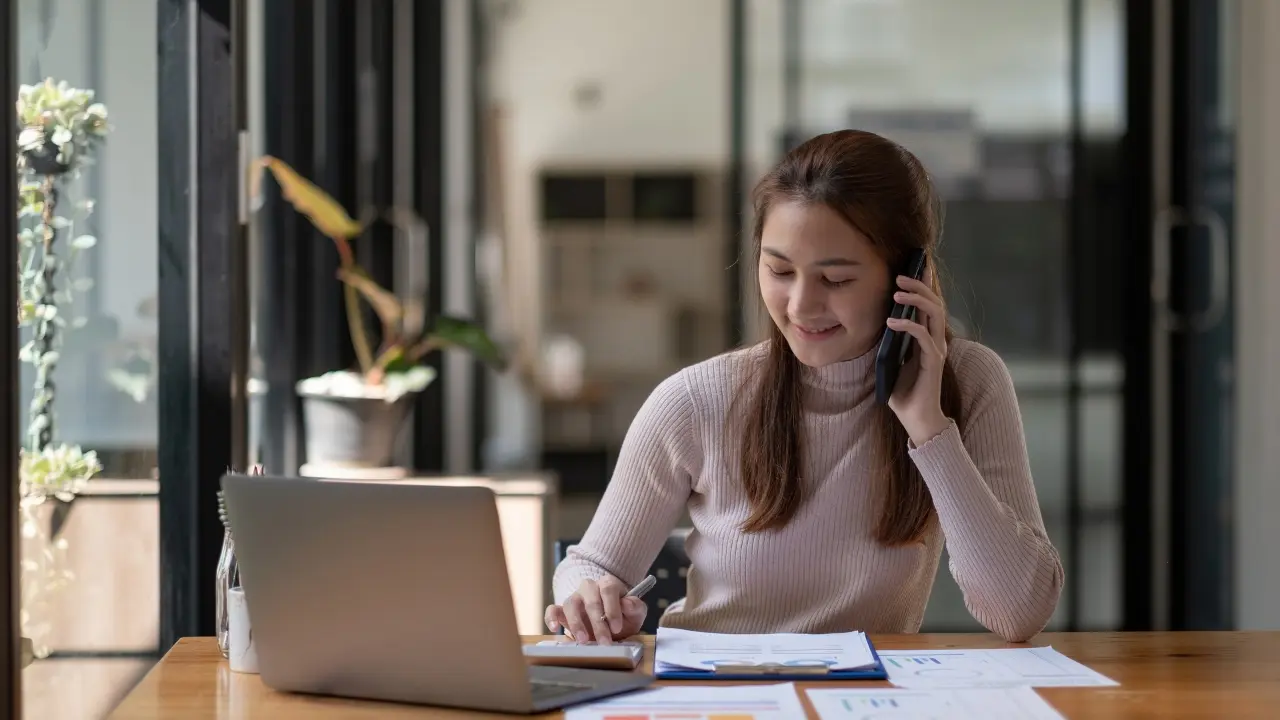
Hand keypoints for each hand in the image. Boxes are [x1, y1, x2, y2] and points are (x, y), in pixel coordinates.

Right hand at [544, 576, 646, 643]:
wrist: (611, 623)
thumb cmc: (624, 615)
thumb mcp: (636, 613)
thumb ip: (635, 607)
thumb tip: (627, 603)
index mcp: (608, 584)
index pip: (608, 589)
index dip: (612, 608)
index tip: (617, 627)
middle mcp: (589, 588)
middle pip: (590, 599)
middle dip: (598, 622)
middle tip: (604, 641)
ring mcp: (575, 598)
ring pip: (571, 603)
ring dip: (576, 623)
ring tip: (583, 640)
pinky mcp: (562, 611)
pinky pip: (553, 609)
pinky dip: (551, 618)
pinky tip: (554, 629)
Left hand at [885, 270, 951, 445]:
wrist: (916, 419)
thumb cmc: (903, 392)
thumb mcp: (890, 361)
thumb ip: (888, 342)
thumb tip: (874, 322)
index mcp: (927, 338)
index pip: (928, 305)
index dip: (925, 284)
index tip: (917, 265)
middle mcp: (936, 340)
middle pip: (935, 303)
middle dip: (919, 285)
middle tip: (901, 273)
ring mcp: (937, 350)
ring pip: (934, 314)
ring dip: (916, 299)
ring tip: (898, 290)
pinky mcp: (933, 361)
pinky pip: (923, 336)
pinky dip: (908, 325)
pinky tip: (892, 320)